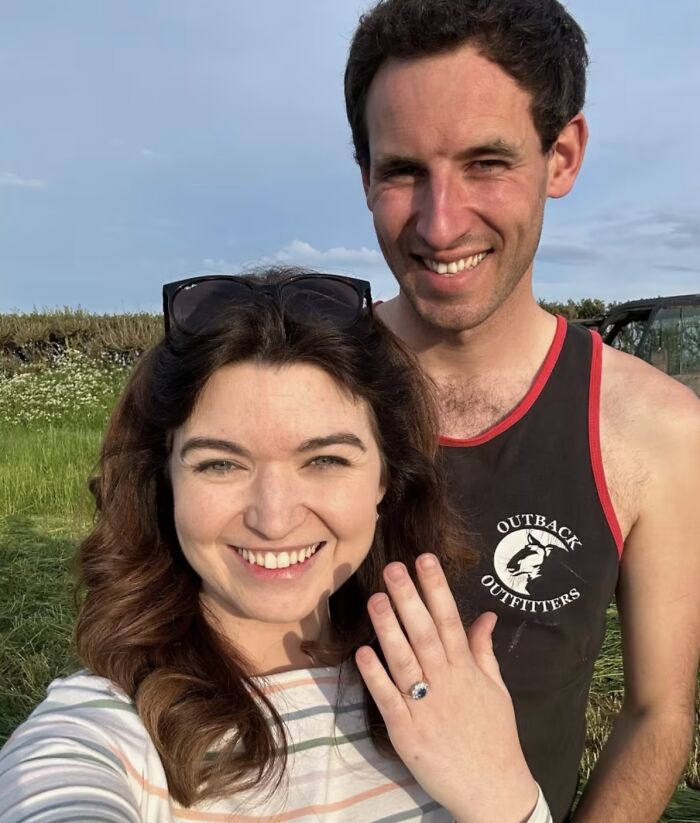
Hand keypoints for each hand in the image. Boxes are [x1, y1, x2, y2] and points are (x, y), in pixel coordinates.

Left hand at [355, 553, 539, 822]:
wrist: (494, 790)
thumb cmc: (495, 735)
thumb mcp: (496, 689)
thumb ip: (485, 650)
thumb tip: (486, 615)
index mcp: (467, 670)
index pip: (450, 620)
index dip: (436, 588)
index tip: (424, 560)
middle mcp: (447, 683)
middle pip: (425, 634)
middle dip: (409, 599)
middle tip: (392, 568)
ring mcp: (426, 708)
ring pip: (405, 661)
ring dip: (389, 629)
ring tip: (375, 599)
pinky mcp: (407, 733)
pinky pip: (389, 700)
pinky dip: (376, 677)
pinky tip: (362, 653)